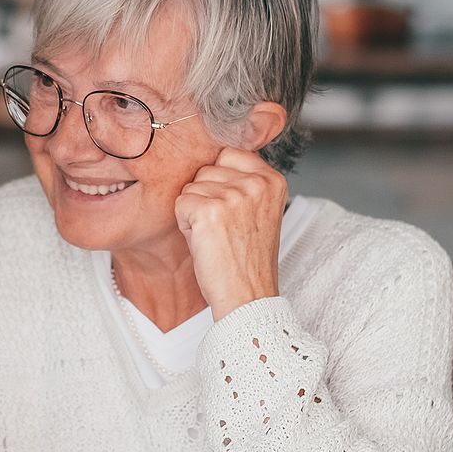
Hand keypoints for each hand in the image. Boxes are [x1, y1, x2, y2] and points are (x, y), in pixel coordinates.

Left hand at [174, 147, 287, 319]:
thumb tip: (213, 160)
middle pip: (206, 169)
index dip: (219, 181)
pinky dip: (185, 225)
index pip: (229, 154)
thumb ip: (245, 183)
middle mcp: (256, 183)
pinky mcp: (210, 211)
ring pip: (191, 187)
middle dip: (205, 197)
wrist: (247, 297)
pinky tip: (205, 242)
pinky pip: (180, 204)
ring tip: (215, 236)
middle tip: (223, 229)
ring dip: (194, 212)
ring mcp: (234, 196)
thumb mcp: (258, 212)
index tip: (228, 209)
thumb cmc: (248, 261)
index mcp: (272, 180)